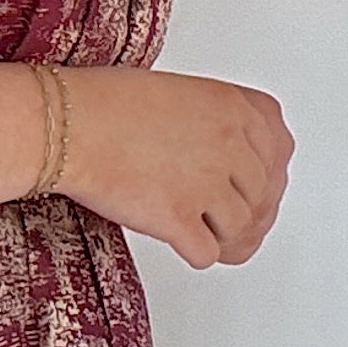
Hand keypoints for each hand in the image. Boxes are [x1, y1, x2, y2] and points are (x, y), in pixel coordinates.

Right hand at [54, 65, 293, 267]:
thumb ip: (214, 123)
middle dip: (247, 210)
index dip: (268, 174)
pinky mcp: (179, 218)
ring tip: (203, 232)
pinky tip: (183, 243)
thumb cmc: (105, 103)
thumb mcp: (179, 92)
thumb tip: (226, 160)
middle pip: (264, 193)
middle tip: (227, 218)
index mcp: (232, 107)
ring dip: (223, 234)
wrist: (67, 124)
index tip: (255, 186)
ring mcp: (207, 183)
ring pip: (241, 227)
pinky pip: (208, 254)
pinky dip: (197, 253)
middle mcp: (229, 144)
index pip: (280, 148)